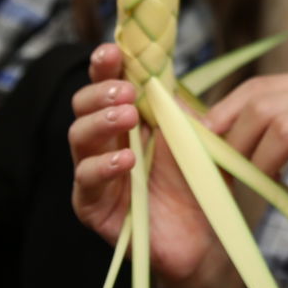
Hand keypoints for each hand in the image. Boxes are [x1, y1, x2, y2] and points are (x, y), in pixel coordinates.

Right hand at [69, 44, 245, 287]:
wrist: (208, 237)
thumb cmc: (198, 184)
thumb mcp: (192, 137)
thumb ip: (174, 107)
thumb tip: (161, 70)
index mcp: (126, 120)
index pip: (106, 85)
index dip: (104, 65)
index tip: (112, 50)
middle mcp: (104, 143)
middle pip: (83, 107)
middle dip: (101, 93)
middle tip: (126, 91)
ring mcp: (95, 175)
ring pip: (78, 138)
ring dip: (101, 122)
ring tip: (128, 118)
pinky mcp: (93, 208)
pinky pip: (86, 182)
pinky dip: (104, 167)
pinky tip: (126, 160)